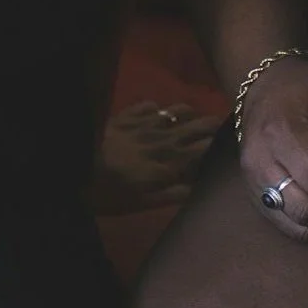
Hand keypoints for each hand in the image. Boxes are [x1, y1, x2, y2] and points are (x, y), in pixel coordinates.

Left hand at [92, 101, 221, 215]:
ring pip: (179, 109)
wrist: (74, 162)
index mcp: (170, 161)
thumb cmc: (108, 191)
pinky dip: (160, 109)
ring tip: (195, 121)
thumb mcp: (141, 203)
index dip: (221, 147)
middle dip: (214, 126)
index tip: (233, 147)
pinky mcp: (129, 113)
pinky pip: (152, 104)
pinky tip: (158, 114)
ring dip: (191, 115)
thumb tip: (199, 188)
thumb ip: (172, 194)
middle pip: (199, 124)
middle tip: (224, 130)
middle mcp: (165, 137)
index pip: (206, 149)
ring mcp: (146, 121)